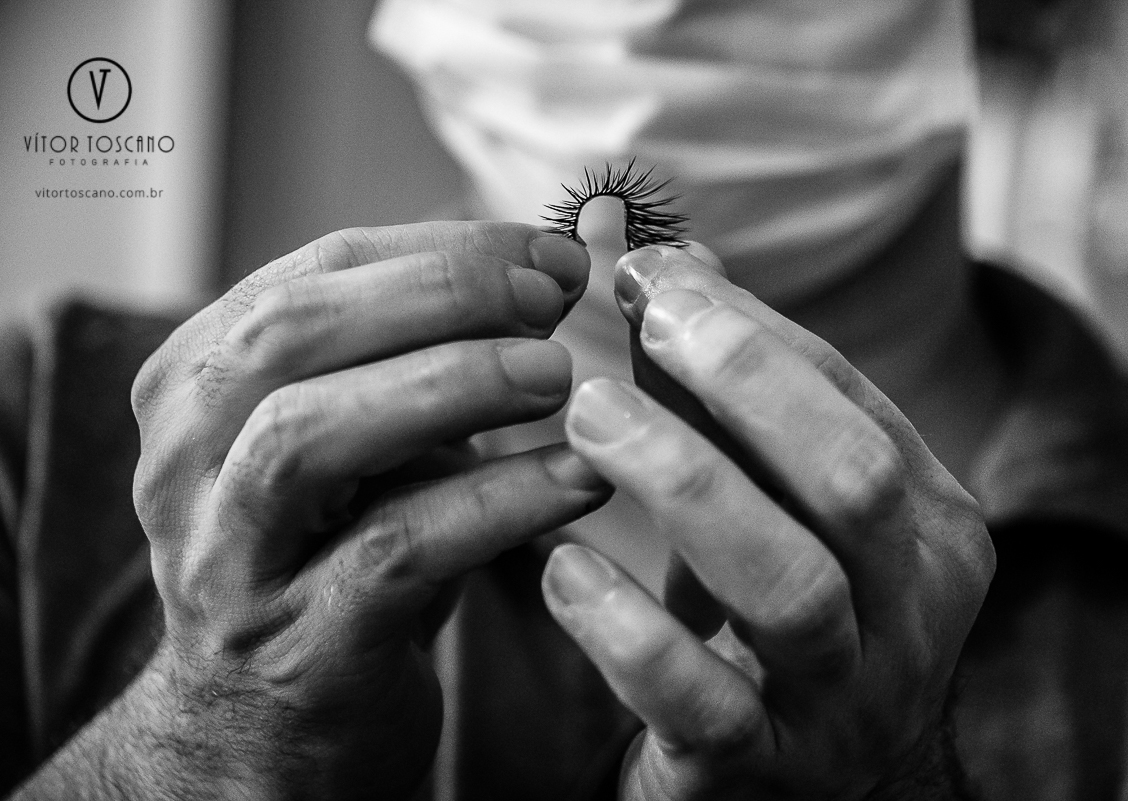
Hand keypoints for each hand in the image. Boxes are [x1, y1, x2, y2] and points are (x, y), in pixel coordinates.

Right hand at [21, 223, 609, 799]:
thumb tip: (552, 273)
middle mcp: (186, 460)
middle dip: (440, 295)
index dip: (445, 252)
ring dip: (451, 385)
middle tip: (552, 297)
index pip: (316, 274)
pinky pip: (394, 549)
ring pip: (312, 432)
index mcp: (199, 383)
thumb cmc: (338, 560)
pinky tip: (579, 479)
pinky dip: (498, 501)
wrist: (273, 732)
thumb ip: (425, 359)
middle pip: (294, 333)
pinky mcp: (291, 644)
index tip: (552, 254)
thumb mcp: (367, 443)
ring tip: (556, 376)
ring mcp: (224, 556)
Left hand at [541, 244, 994, 799]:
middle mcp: (909, 609)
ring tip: (588, 418)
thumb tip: (672, 255)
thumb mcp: (783, 499)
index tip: (650, 266)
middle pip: (847, 477)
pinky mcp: (756, 769)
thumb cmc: (789, 611)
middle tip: (638, 317)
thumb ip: (736, 391)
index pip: (850, 400)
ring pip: (789, 587)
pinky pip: (700, 701)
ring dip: (684, 484)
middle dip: (742, 380)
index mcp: (930, 524)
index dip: (750, 326)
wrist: (815, 790)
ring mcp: (843, 699)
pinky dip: (627, 629)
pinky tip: (560, 570)